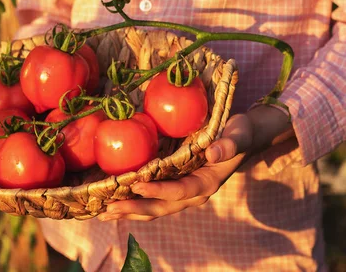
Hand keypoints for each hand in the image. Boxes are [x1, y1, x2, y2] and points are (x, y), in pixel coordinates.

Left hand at [98, 105, 292, 220]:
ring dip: (130, 212)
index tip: (138, 186)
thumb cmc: (239, 132)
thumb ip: (229, 145)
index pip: (181, 191)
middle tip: (109, 209)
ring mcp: (183, 193)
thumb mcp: (239, 134)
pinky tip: (115, 202)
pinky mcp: (176, 186)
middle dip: (135, 209)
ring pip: (155, 208)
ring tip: (104, 214)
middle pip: (162, 206)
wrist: (241, 137)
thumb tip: (212, 153)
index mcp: (207, 183)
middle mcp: (193, 194)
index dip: (160, 191)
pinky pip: (154, 199)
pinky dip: (134, 202)